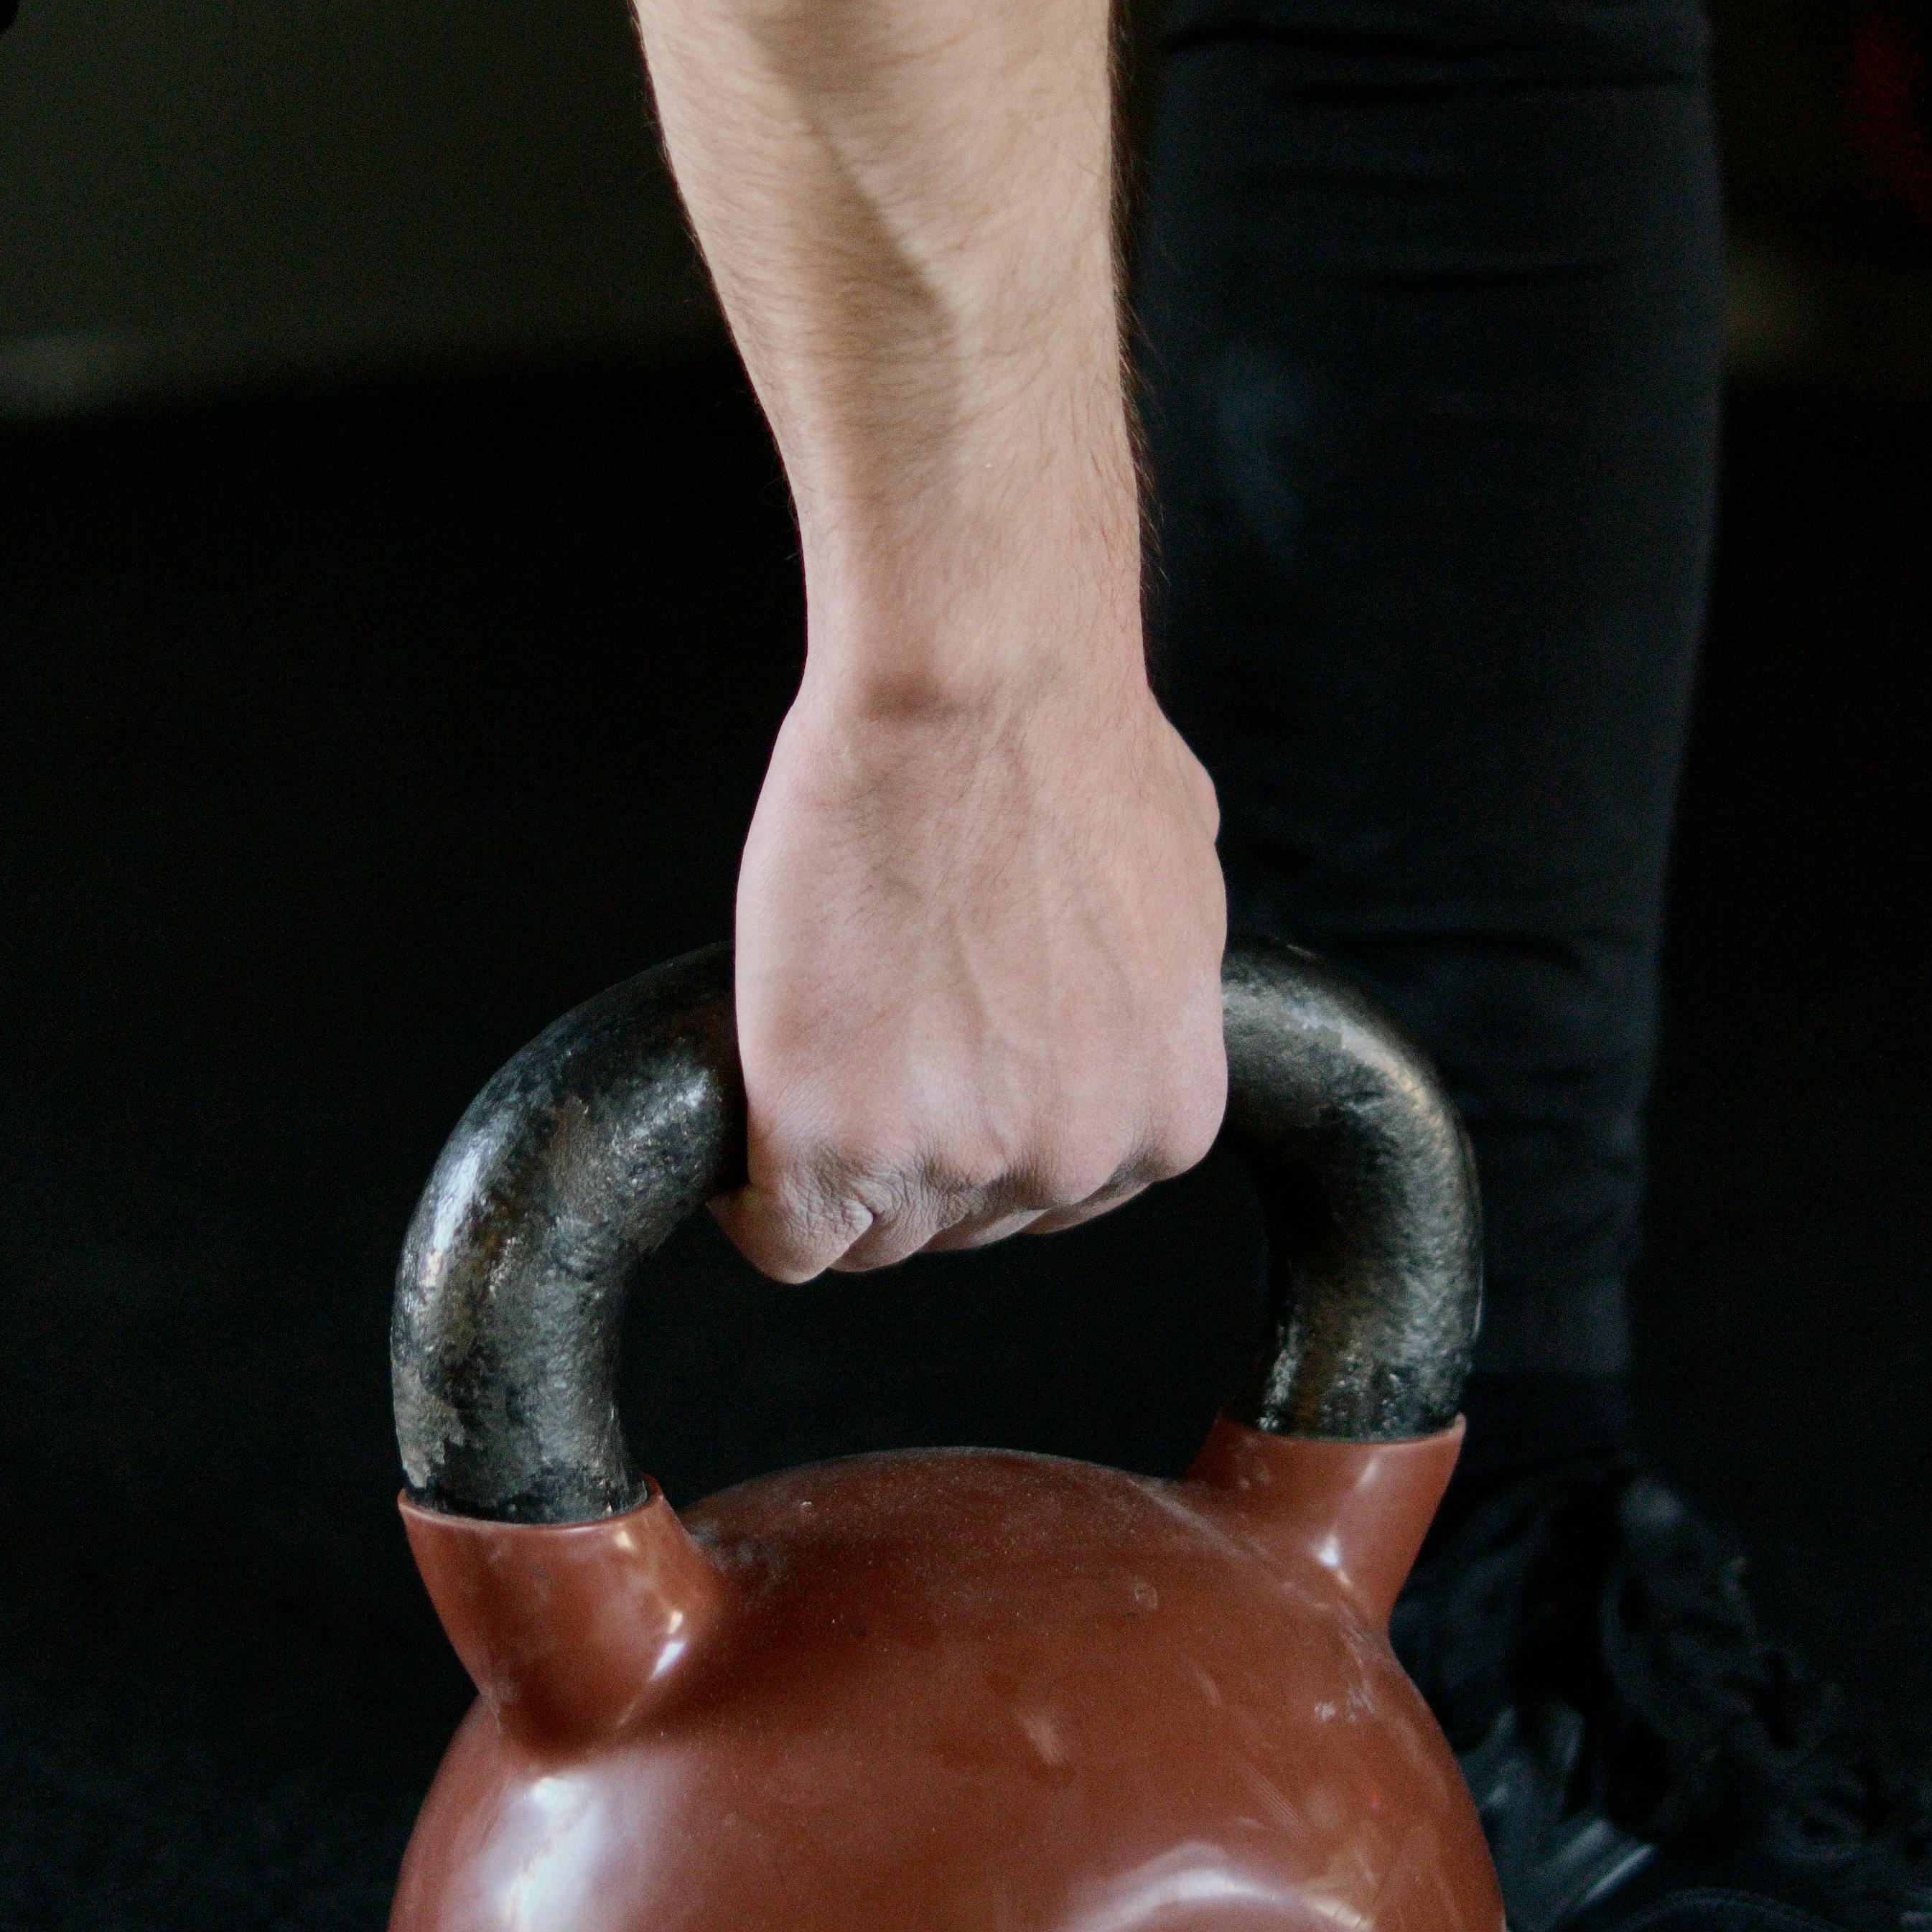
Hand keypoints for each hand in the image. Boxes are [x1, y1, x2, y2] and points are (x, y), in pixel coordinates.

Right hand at [718, 658, 1231, 1282]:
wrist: (974, 694)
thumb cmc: (1074, 746)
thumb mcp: (1177, 892)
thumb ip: (1146, 993)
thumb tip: (1108, 987)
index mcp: (1161, 1120)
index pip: (1048, 1204)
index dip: (979, 1137)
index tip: (935, 1087)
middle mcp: (1070, 1162)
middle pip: (958, 1226)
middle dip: (911, 1148)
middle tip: (871, 1042)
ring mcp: (951, 1160)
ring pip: (869, 1237)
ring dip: (833, 1164)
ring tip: (815, 1053)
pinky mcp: (831, 1141)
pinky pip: (783, 1237)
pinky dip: (754, 1198)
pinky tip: (754, 1115)